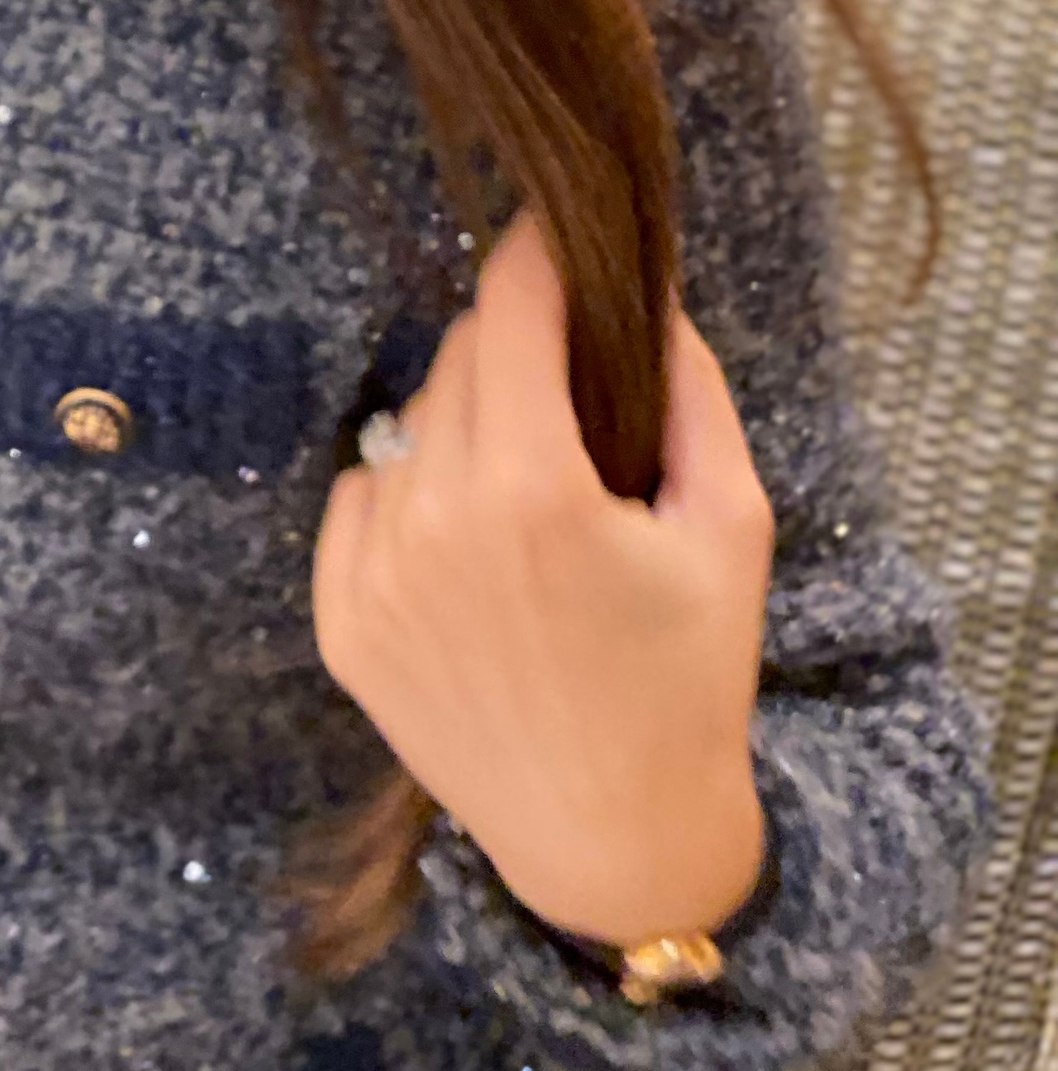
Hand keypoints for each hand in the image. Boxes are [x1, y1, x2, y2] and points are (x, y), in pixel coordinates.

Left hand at [311, 209, 773, 948]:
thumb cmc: (688, 684)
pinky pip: (361, 499)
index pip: (507, 311)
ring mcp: (374, 576)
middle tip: (571, 393)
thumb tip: (649, 291)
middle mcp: (433, 523)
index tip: (553, 227)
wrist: (616, 844)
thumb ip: (692, 392)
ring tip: (529, 497)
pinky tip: (472, 551)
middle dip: (515, 356)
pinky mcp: (340, 624)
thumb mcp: (730, 529)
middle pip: (457, 363)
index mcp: (532, 492)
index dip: (536, 256)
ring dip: (463, 430)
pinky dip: (409, 498)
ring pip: (408, 429)